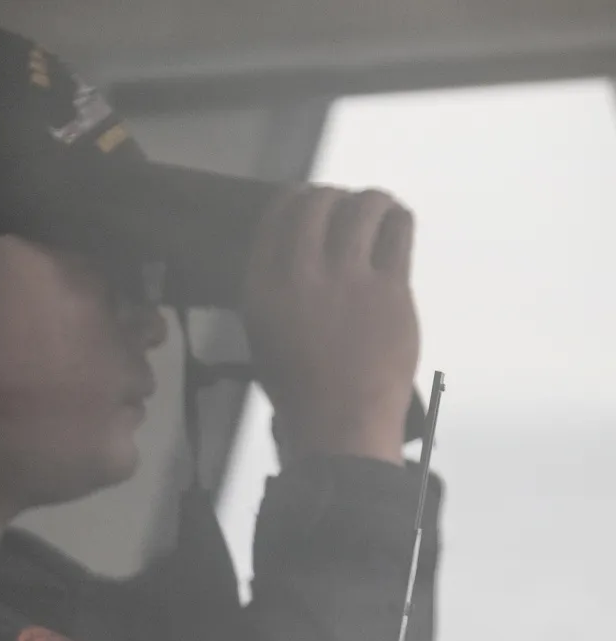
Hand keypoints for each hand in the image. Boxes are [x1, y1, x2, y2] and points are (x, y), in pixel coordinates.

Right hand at [243, 185, 418, 464]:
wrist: (341, 424)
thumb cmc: (298, 388)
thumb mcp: (263, 334)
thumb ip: (273, 288)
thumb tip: (295, 253)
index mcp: (264, 288)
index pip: (277, 217)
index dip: (295, 198)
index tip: (305, 201)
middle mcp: (302, 274)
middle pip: (318, 204)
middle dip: (331, 196)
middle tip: (340, 206)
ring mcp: (350, 278)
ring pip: (364, 207)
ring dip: (369, 200)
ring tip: (373, 208)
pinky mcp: (392, 287)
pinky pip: (399, 231)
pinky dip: (397, 217)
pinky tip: (395, 221)